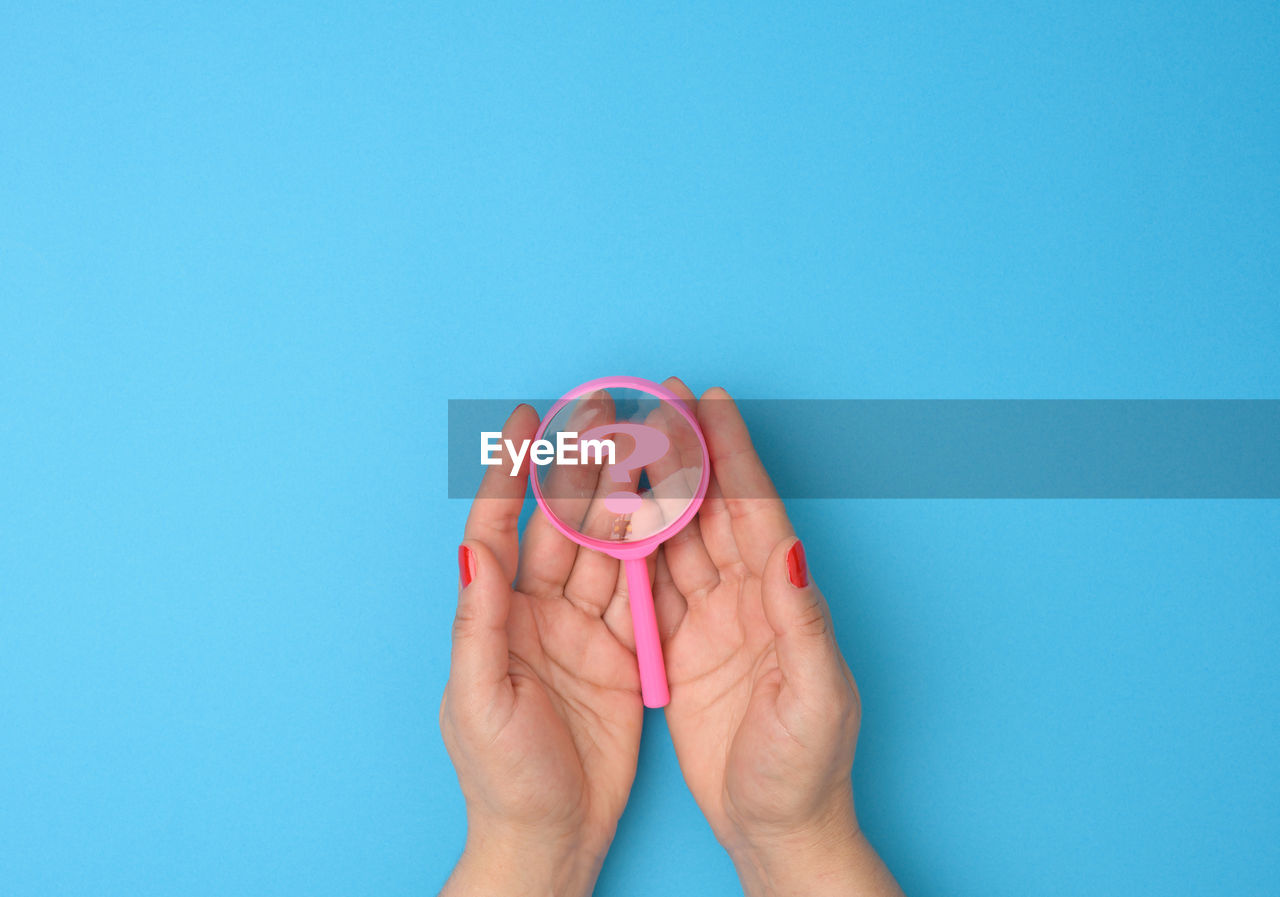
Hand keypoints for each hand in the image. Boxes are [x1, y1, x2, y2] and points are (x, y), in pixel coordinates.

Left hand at [440, 404, 642, 896]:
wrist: (550, 840)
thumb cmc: (502, 777)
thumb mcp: (480, 700)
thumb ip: (479, 621)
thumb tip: (472, 546)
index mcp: (497, 618)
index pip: (500, 528)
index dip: (511, 472)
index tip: (528, 420)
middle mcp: (539, 614)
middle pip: (563, 526)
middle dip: (583, 468)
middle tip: (607, 412)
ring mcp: (586, 632)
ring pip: (609, 550)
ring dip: (627, 498)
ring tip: (647, 444)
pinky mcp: (626, 655)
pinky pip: (644, 593)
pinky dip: (659, 552)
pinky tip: (673, 510)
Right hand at [654, 382, 902, 896]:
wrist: (777, 830)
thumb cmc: (807, 772)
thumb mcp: (814, 699)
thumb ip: (803, 624)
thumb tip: (793, 554)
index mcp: (784, 600)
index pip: (754, 511)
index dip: (733, 454)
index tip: (709, 401)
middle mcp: (750, 598)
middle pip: (712, 510)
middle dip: (686, 453)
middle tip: (656, 399)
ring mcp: (713, 620)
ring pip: (677, 538)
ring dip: (653, 488)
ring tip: (625, 439)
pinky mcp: (682, 648)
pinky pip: (652, 585)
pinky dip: (630, 546)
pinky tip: (608, 514)